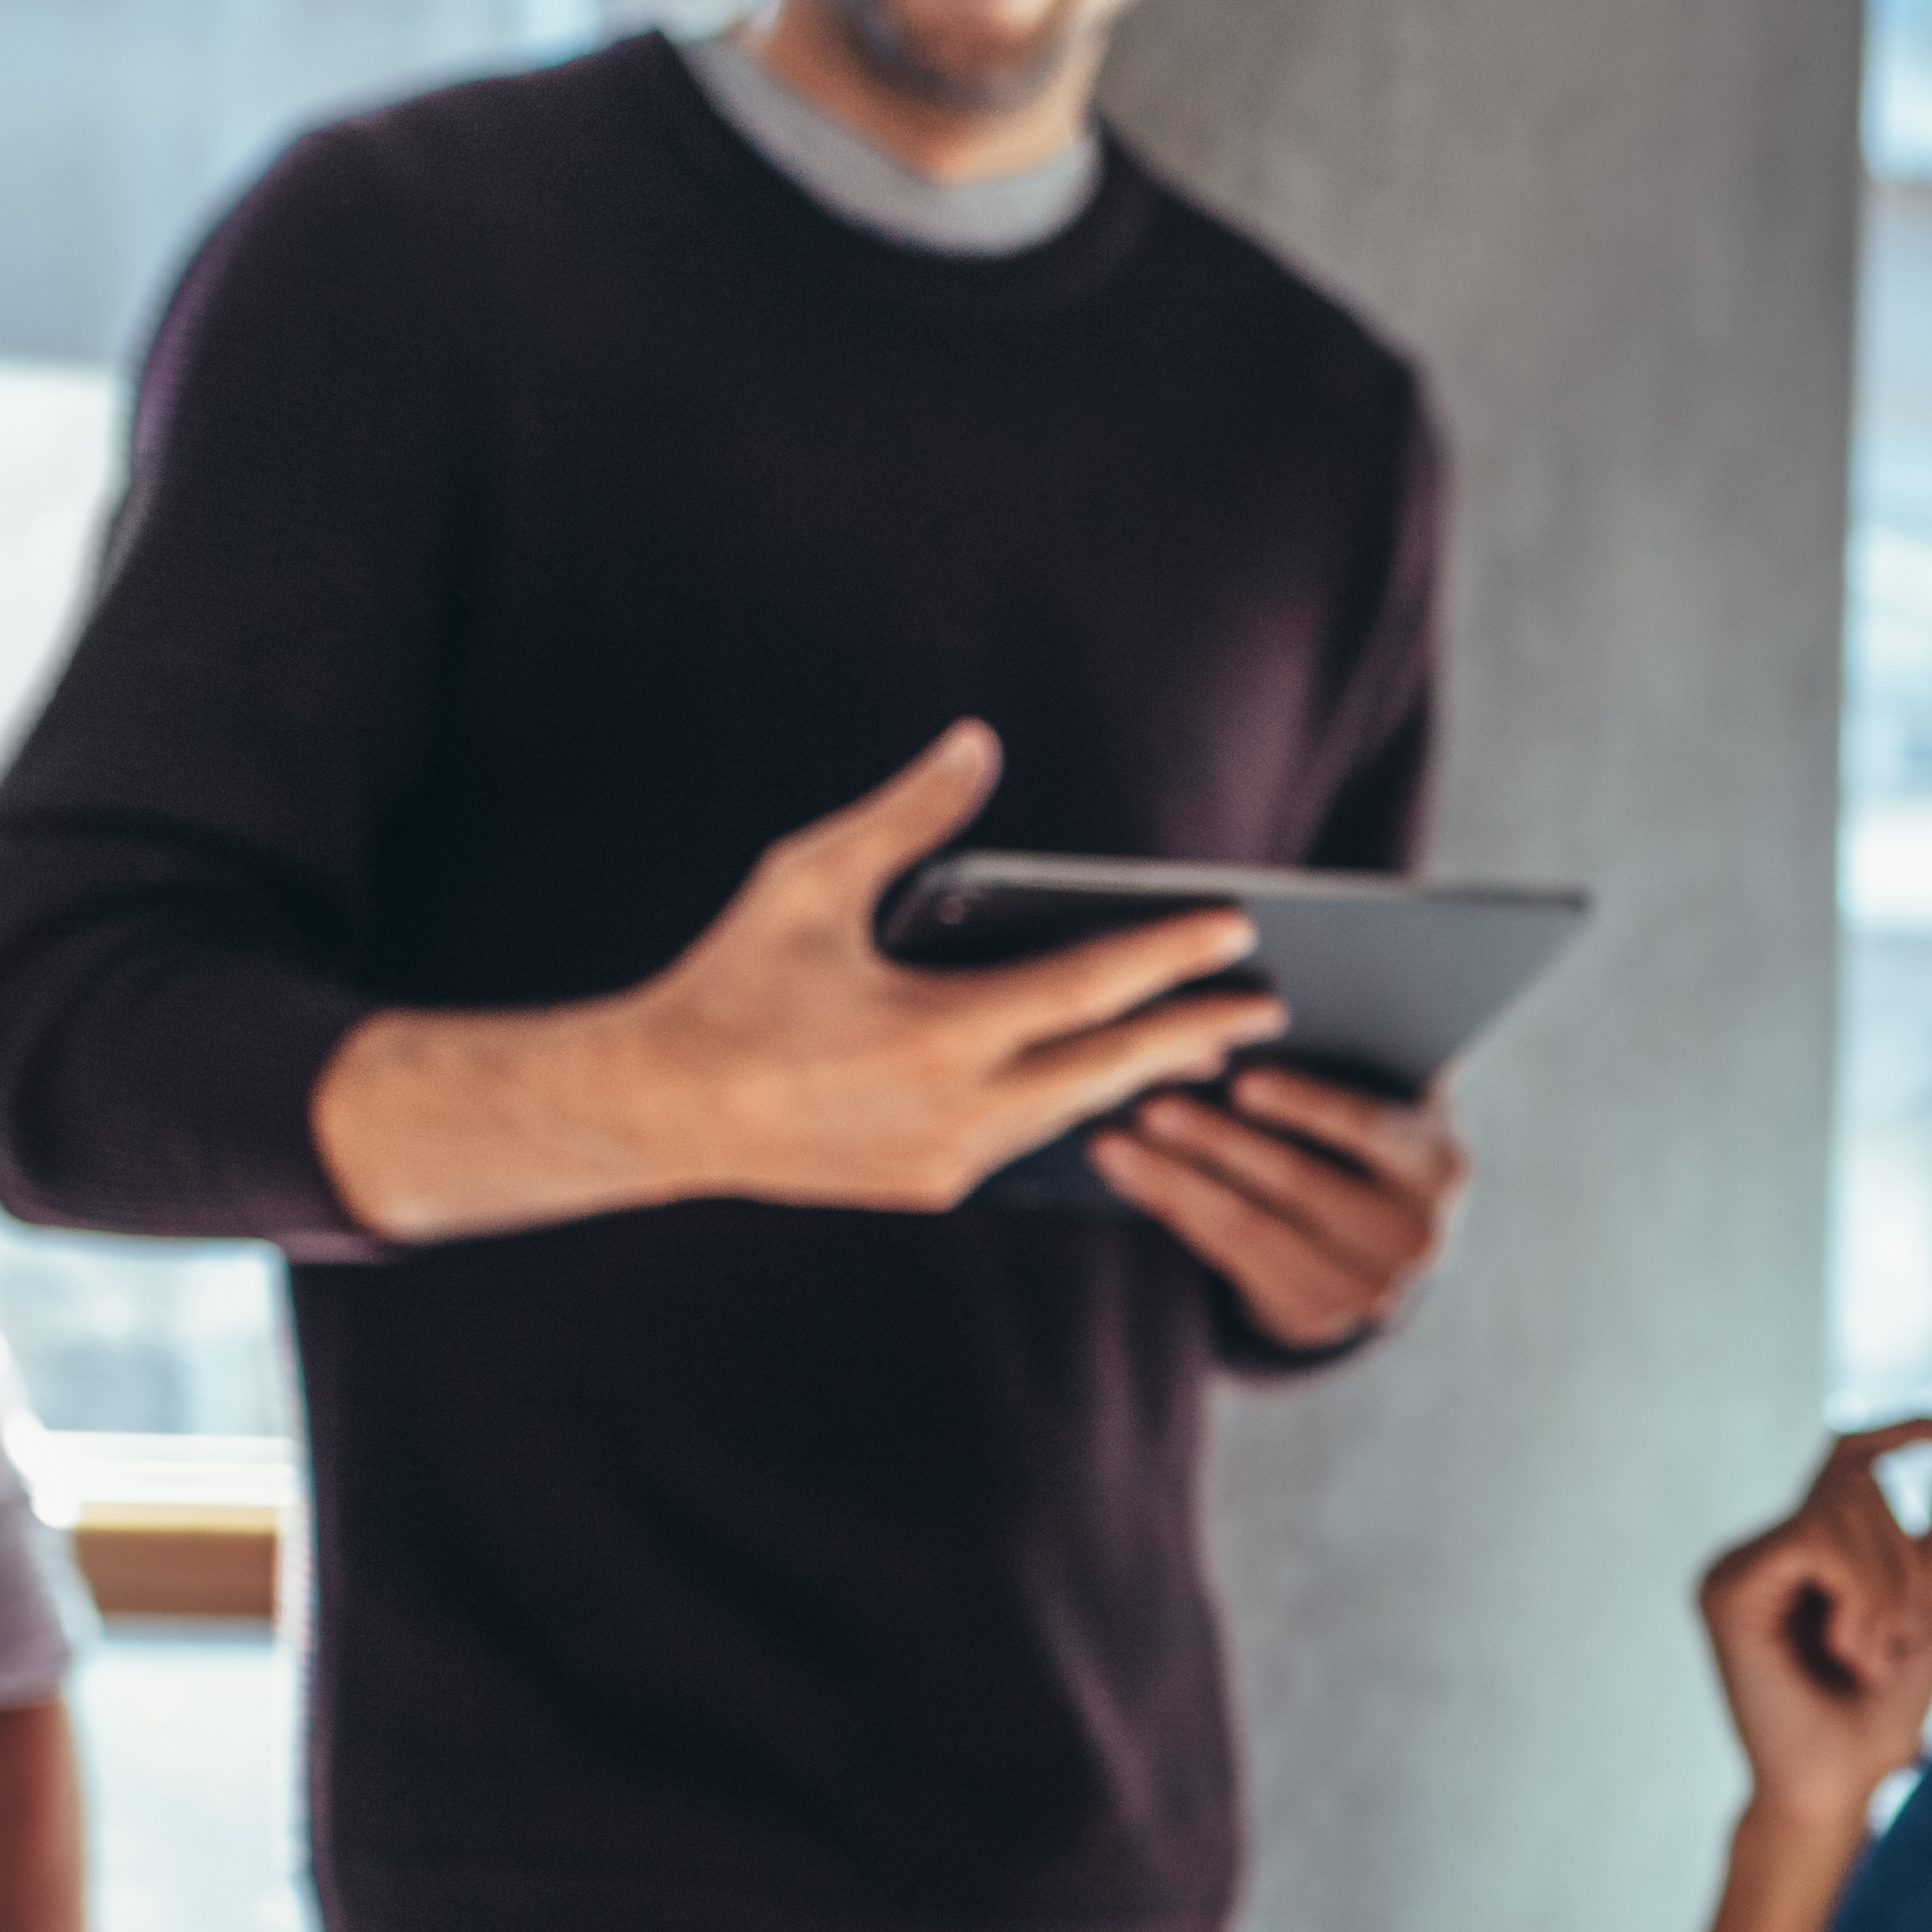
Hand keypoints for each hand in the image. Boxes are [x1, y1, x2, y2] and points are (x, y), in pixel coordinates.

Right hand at [313, 723, 1278, 1236]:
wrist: (660, 1110)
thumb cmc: (733, 980)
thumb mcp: (809, 880)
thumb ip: (905, 815)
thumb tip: (977, 743)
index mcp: (937, 1031)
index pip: (1089, 987)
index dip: (1170, 954)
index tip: (1238, 930)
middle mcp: (959, 1108)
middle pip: (1114, 1067)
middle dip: (1197, 1031)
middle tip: (1271, 1001)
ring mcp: (952, 1160)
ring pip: (1081, 1112)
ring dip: (1151, 1075)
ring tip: (1213, 1040)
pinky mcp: (936, 1188)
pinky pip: (1036, 1140)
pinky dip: (1086, 1107)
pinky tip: (1122, 1082)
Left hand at [1088, 1053, 1470, 1353]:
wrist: (1386, 1239)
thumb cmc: (1367, 1134)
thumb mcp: (1385, 1098)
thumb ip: (1354, 1060)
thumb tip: (1258, 1010)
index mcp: (1439, 1165)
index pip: (1371, 1130)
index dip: (1306, 1105)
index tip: (1242, 1081)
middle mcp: (1415, 1237)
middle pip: (1299, 1184)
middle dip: (1216, 1142)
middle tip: (1149, 1105)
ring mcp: (1367, 1289)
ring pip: (1252, 1227)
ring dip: (1173, 1181)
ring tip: (1111, 1143)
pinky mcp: (1315, 1318)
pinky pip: (1229, 1256)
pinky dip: (1172, 1211)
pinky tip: (1128, 1177)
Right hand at [1692, 1421, 1931, 1834]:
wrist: (1835, 1790)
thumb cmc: (1877, 1718)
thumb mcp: (1929, 1615)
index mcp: (1804, 1553)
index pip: (1848, 1458)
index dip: (1905, 1429)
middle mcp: (1765, 1550)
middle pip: (1858, 1482)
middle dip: (1904, 1561)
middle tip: (1891, 1647)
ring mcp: (1740, 1565)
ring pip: (1842, 1504)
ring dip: (1885, 1587)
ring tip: (1866, 1656)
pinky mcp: (1728, 1587)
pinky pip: (1817, 1538)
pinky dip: (1858, 1594)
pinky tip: (1844, 1649)